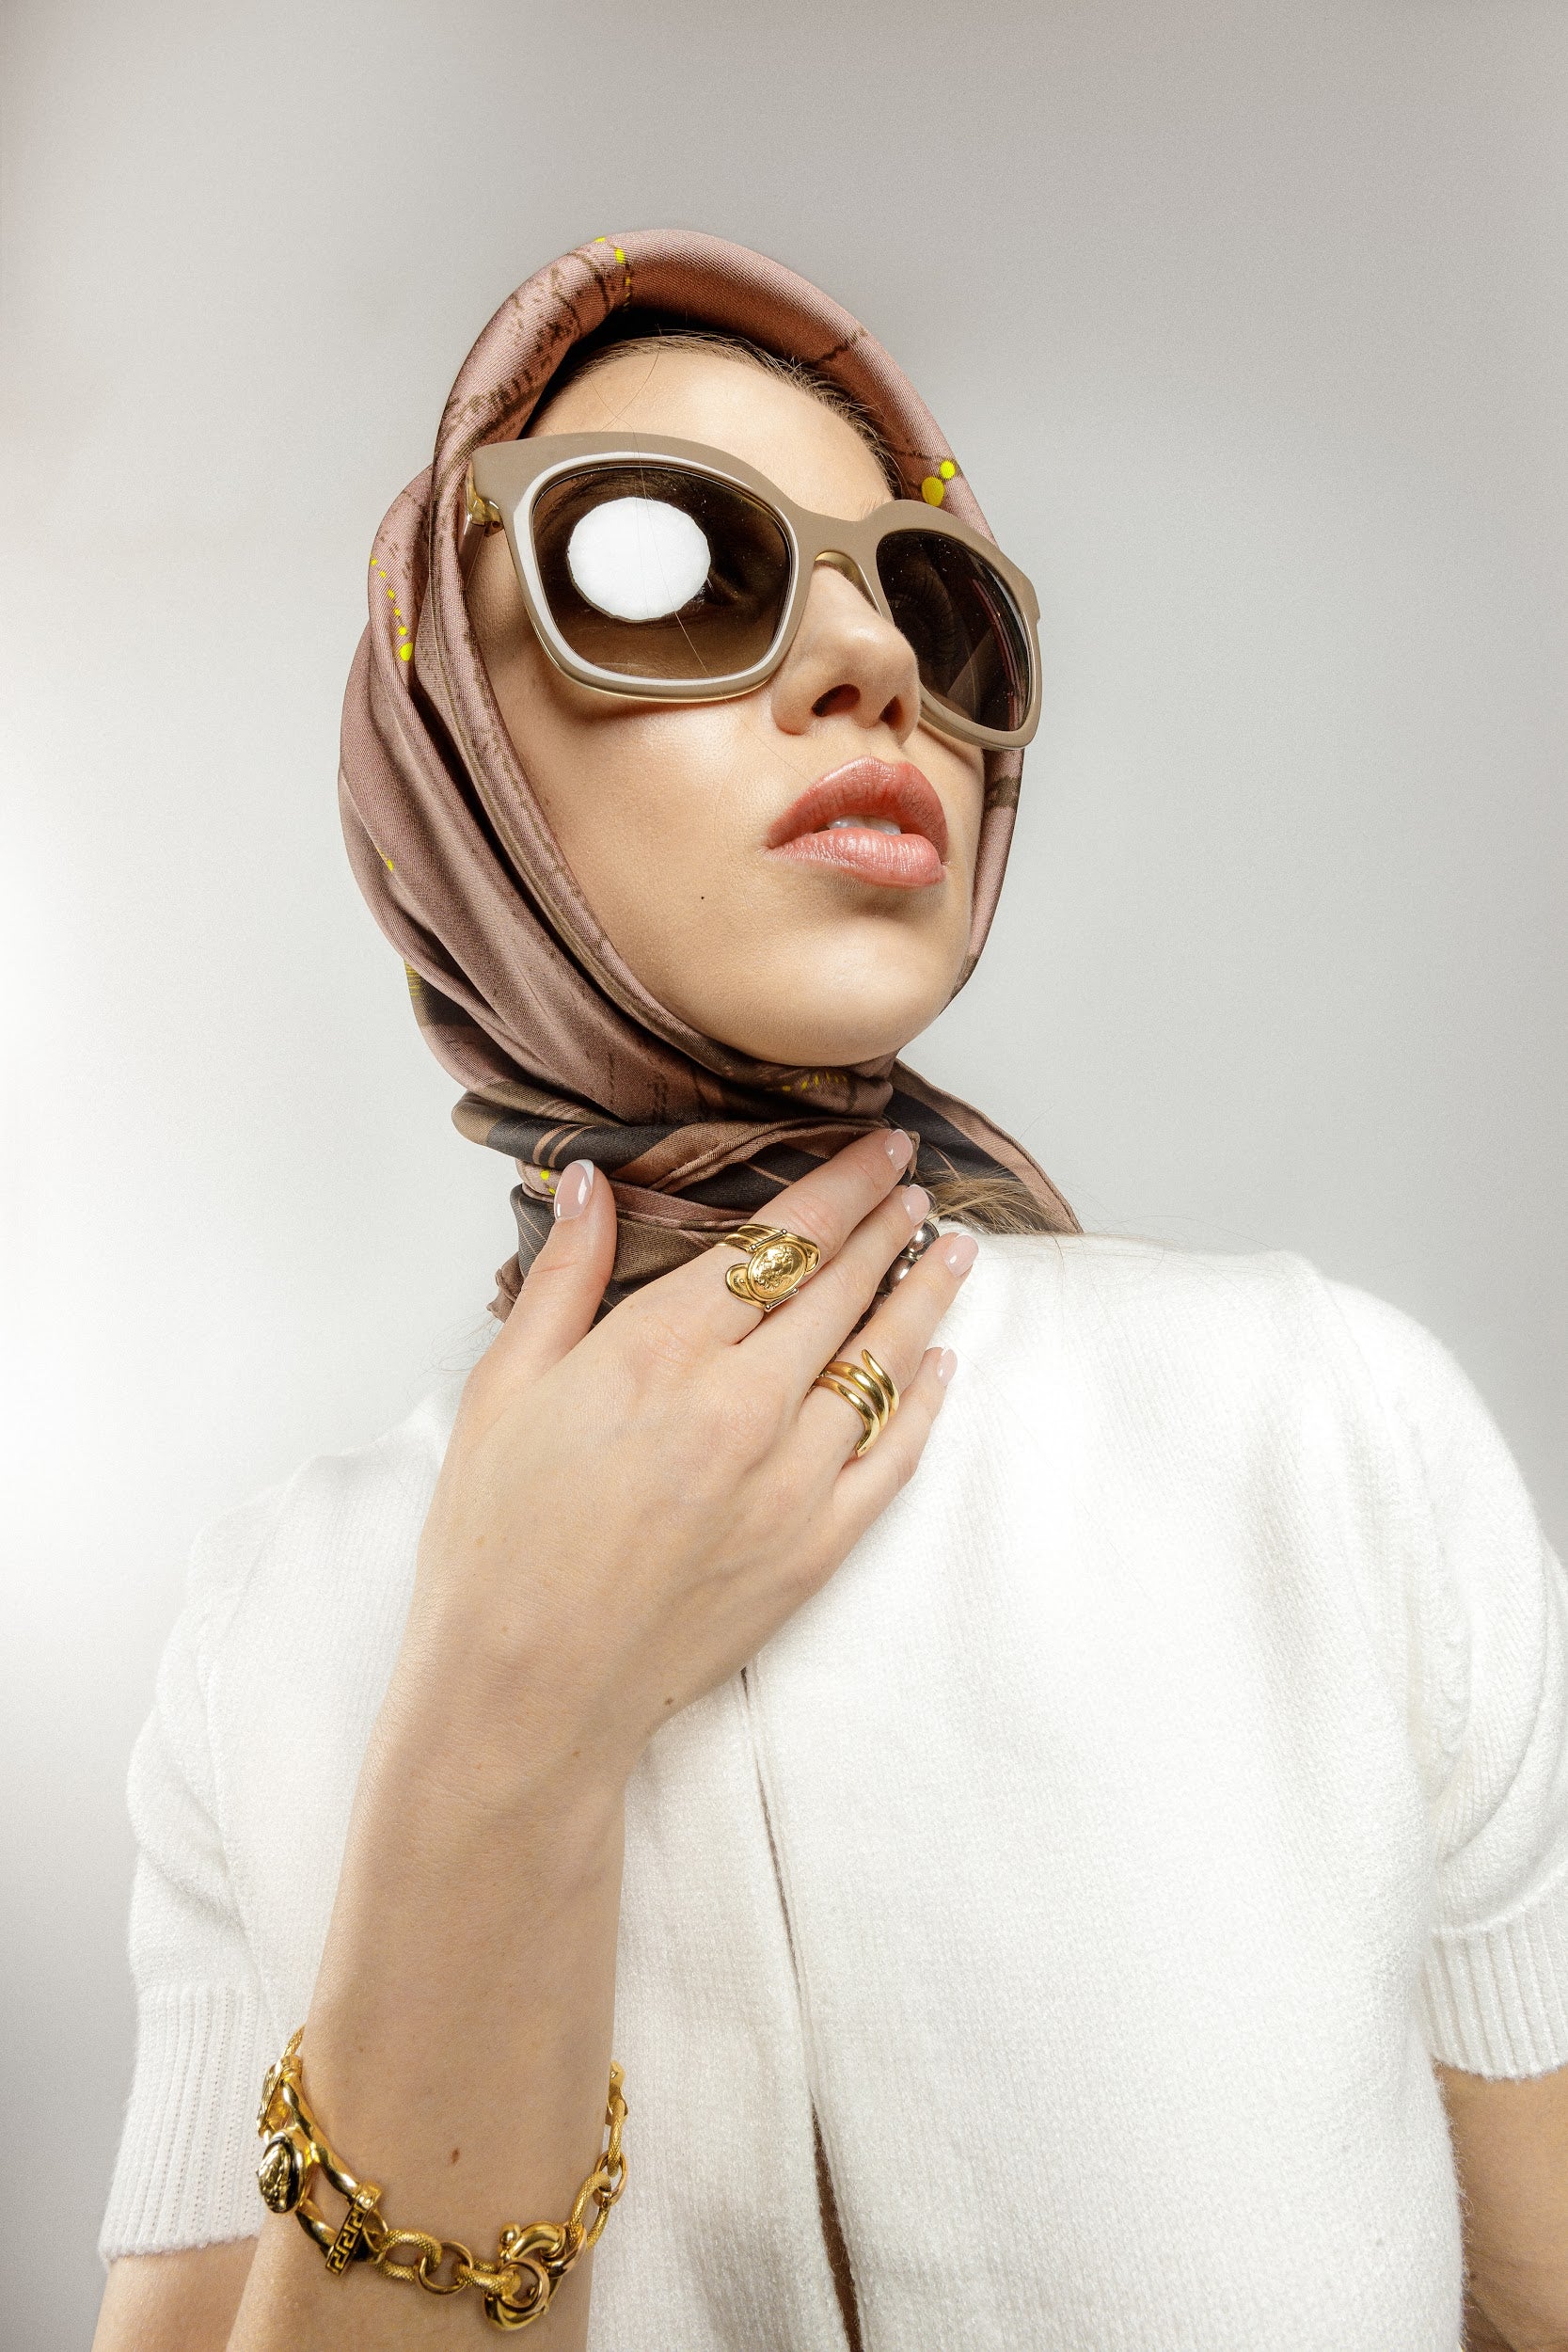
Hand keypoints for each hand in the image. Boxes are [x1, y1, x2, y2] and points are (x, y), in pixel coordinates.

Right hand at [389, 1129, 974, 1804]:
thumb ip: (564, 1277)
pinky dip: (926, 1402)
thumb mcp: (503, 1389)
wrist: (527, 1693)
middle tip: (917, 1185)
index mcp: (662, 1351)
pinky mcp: (814, 1549)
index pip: (782, 1241)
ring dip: (924, 1295)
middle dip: (888, 1226)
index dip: (841, 1187)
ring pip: (882, 1362)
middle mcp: (742, 1404)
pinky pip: (893, 1458)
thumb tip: (593, 1182)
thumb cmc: (496, 1543)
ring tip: (952, 1250)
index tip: (880, 1150)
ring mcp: (790, 1480)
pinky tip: (942, 1364)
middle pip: (843, 1288)